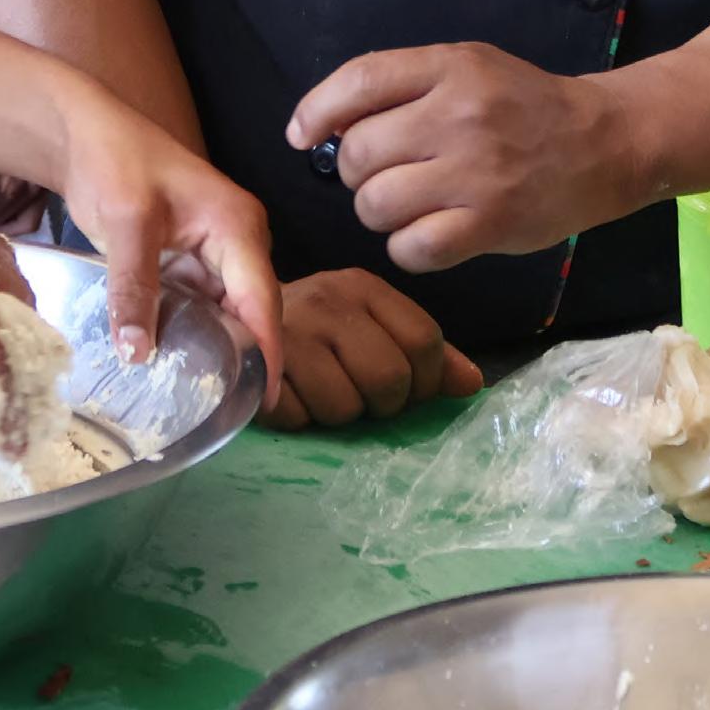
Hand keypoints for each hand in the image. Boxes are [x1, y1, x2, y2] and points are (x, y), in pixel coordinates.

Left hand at [51, 90, 283, 397]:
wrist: (86, 131)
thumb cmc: (115, 162)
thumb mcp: (125, 224)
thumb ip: (133, 288)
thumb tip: (136, 354)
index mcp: (238, 226)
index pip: (262, 301)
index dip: (268, 352)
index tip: (266, 402)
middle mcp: (238, 239)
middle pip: (253, 308)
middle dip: (247, 356)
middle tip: (230, 411)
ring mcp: (216, 248)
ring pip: (227, 309)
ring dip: (220, 346)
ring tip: (207, 399)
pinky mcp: (191, 255)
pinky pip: (203, 301)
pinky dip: (195, 330)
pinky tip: (179, 363)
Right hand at [263, 269, 483, 430]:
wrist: (236, 321)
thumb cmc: (317, 331)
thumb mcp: (372, 326)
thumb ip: (425, 352)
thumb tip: (473, 384)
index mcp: (364, 288)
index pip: (423, 341)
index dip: (427, 381)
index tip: (411, 392)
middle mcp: (329, 301)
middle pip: (390, 378)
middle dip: (384, 404)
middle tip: (364, 399)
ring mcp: (291, 333)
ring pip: (345, 406)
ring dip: (340, 416)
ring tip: (324, 395)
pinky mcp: (257, 369)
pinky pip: (301, 419)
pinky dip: (302, 421)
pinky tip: (294, 399)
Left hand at [286, 43, 639, 273]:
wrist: (603, 143)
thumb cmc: (524, 105)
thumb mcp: (468, 67)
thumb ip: (404, 84)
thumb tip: (324, 124)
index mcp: (453, 67)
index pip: (359, 81)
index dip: (316, 111)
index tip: (302, 135)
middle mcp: (462, 115)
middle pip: (358, 152)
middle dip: (356, 170)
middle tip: (385, 173)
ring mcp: (477, 173)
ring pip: (376, 204)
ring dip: (378, 210)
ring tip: (409, 203)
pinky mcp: (491, 224)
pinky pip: (411, 248)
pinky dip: (407, 247)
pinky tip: (427, 233)